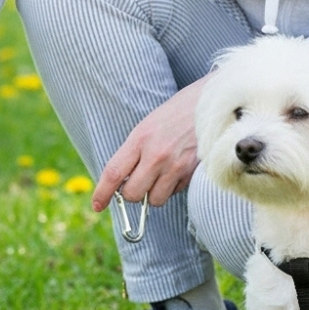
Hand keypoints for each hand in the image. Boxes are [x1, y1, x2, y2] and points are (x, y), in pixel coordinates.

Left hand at [91, 76, 210, 211]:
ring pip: (154, 199)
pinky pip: (174, 193)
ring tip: (158, 176)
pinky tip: (175, 170)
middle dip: (131, 194)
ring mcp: (176, 166)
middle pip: (133, 194)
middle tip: (135, 183)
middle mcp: (156, 155)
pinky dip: (170, 188)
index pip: (114, 173)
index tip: (97, 204)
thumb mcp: (147, 126)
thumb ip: (133, 152)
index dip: (102, 193)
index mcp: (140, 138)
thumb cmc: (175, 114)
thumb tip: (121, 182)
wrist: (211, 104)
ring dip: (152, 194)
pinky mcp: (192, 173)